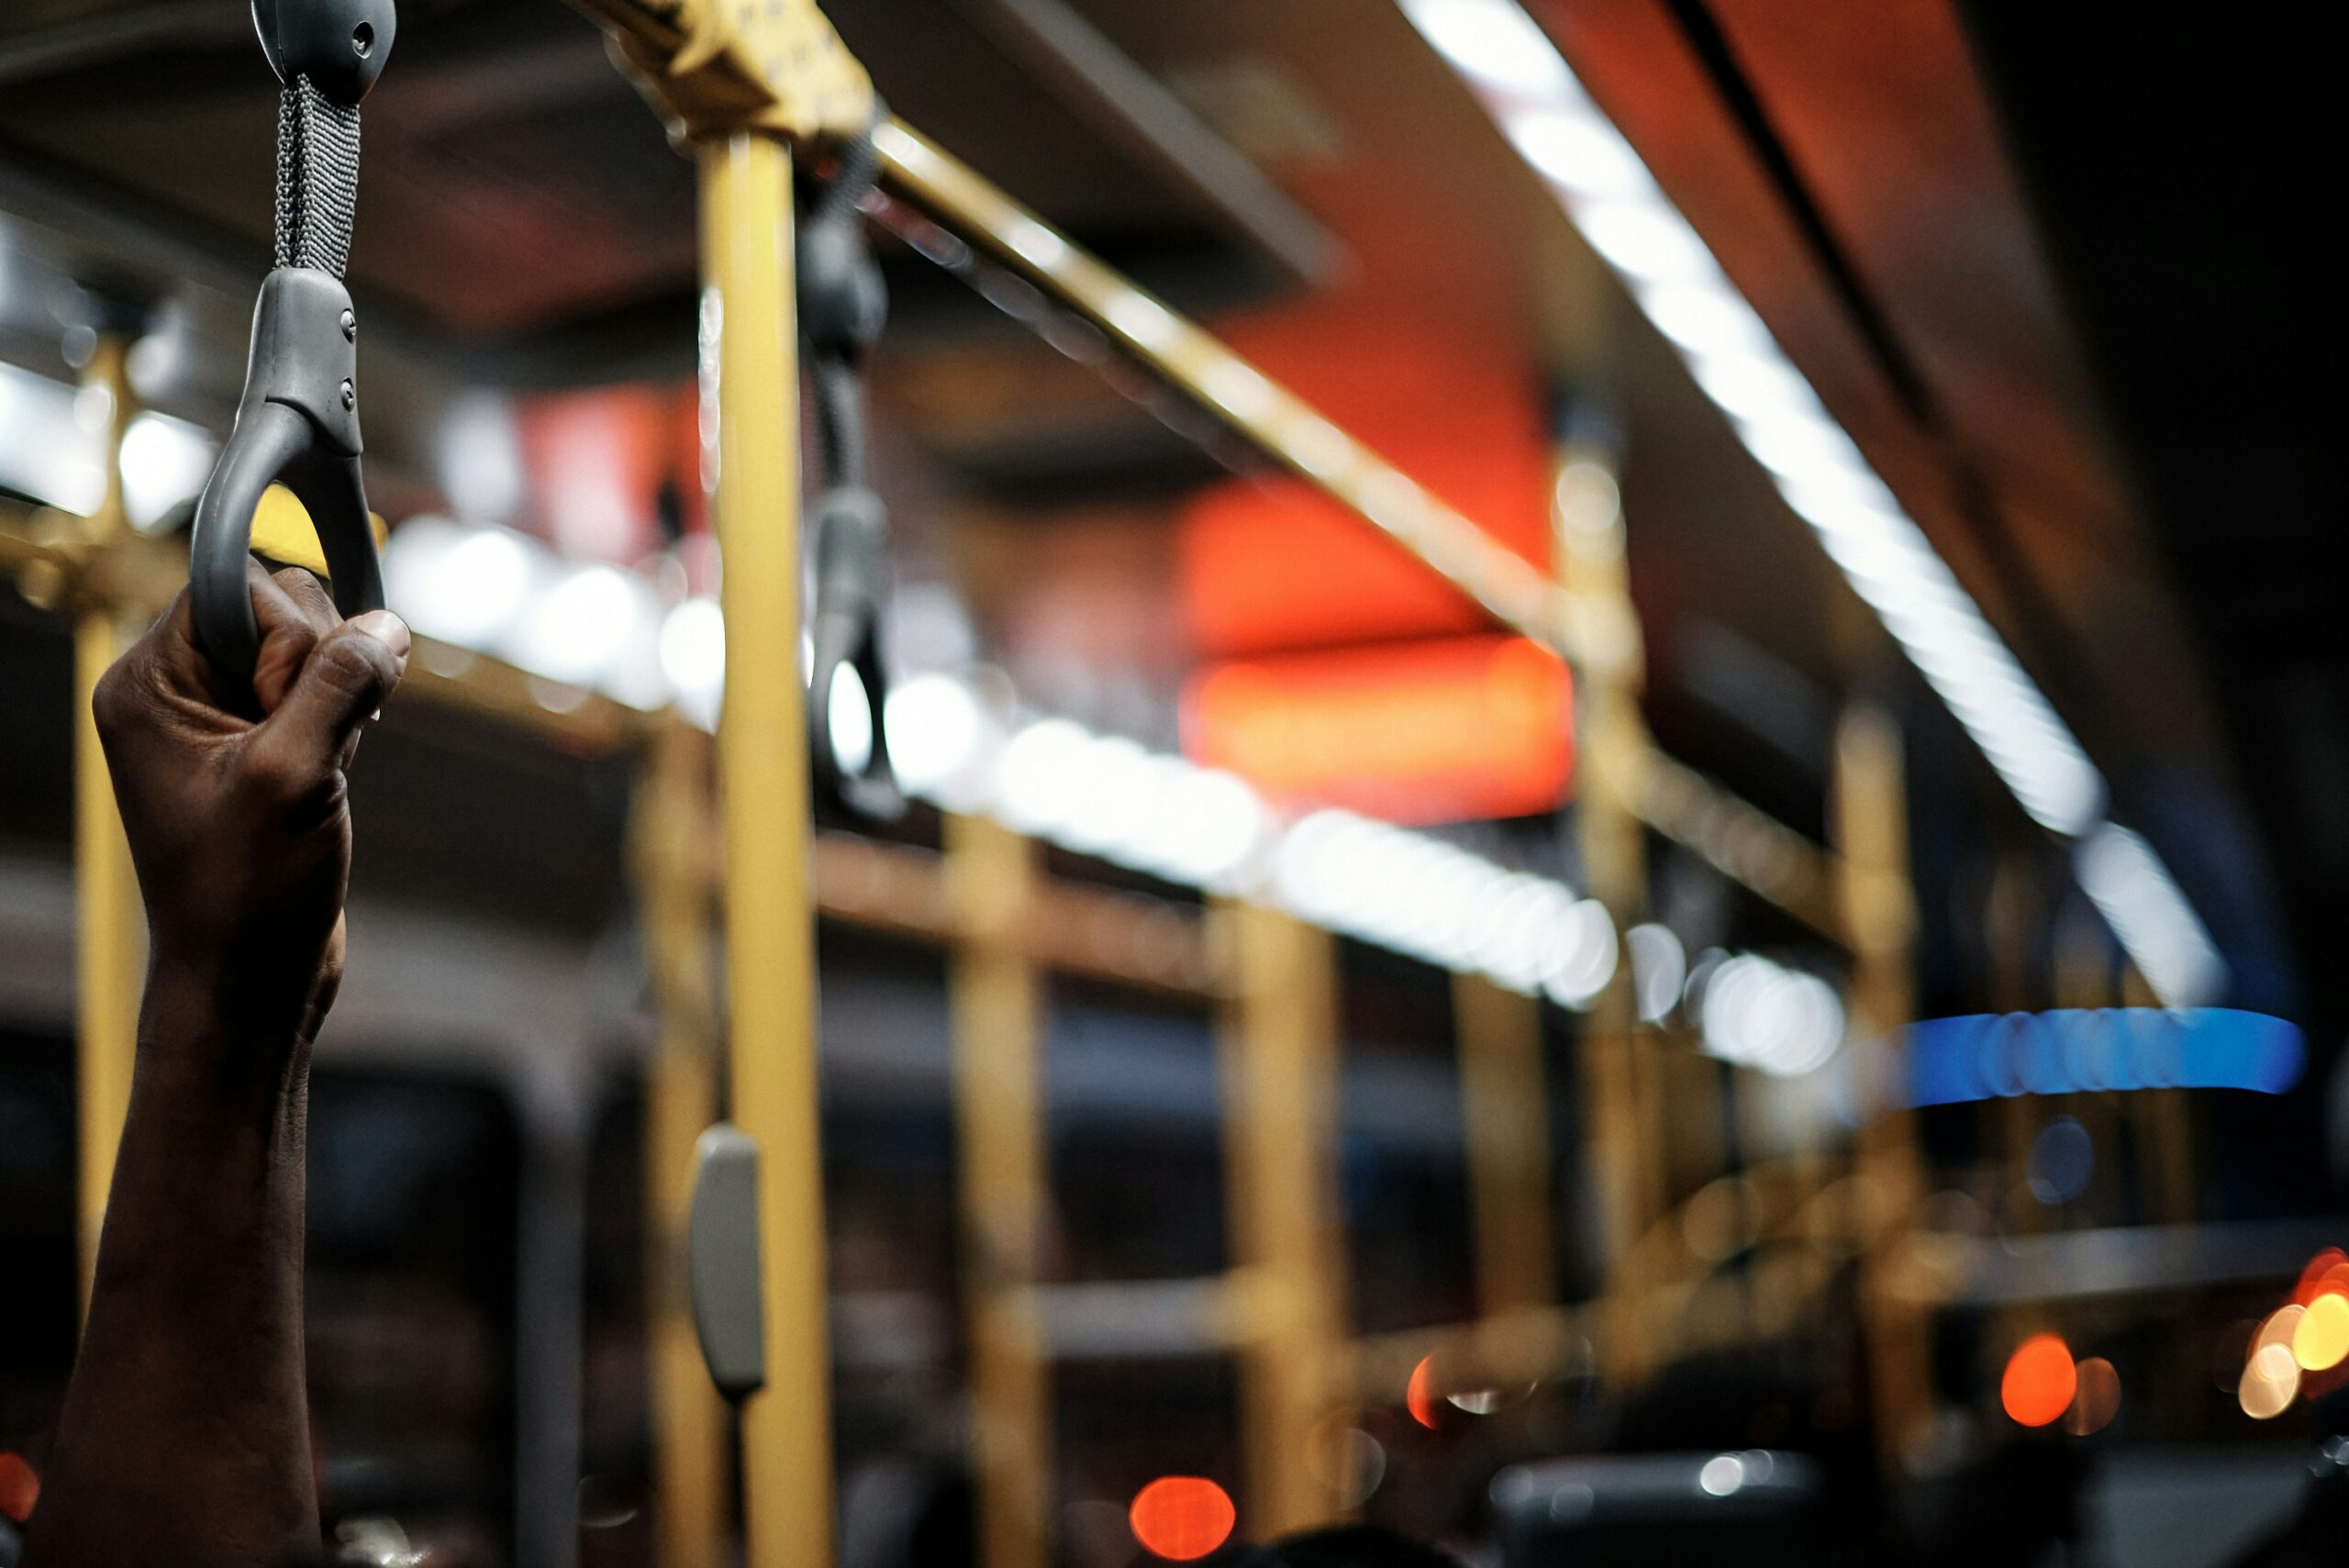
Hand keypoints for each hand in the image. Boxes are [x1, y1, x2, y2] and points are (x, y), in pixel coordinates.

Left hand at [94, 558, 407, 1056]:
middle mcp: (174, 693)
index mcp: (147, 685)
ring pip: (311, 649)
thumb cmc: (249, 890)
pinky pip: (322, 692)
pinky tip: (335, 773)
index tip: (290, 712)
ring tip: (324, 768)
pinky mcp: (261, 747)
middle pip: (278, 609)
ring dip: (340, 697)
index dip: (287, 637)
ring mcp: (219, 721)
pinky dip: (346, 722)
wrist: (248, 979)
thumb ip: (339, 686)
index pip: (235, 590)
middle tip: (311, 745)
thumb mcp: (295, 775)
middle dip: (320, 666)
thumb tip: (388, 625)